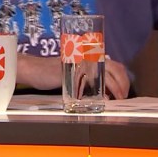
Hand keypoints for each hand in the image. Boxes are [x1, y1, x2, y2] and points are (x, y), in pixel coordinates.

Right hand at [16, 55, 130, 99]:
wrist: (33, 69)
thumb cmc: (51, 73)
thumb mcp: (74, 74)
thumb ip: (87, 78)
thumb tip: (104, 92)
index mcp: (89, 58)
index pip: (115, 65)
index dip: (123, 79)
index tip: (123, 92)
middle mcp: (87, 58)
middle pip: (115, 68)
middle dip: (122, 84)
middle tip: (122, 97)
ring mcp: (80, 64)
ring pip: (106, 73)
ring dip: (114, 87)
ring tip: (116, 98)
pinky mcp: (72, 72)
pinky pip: (90, 80)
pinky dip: (100, 90)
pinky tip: (101, 98)